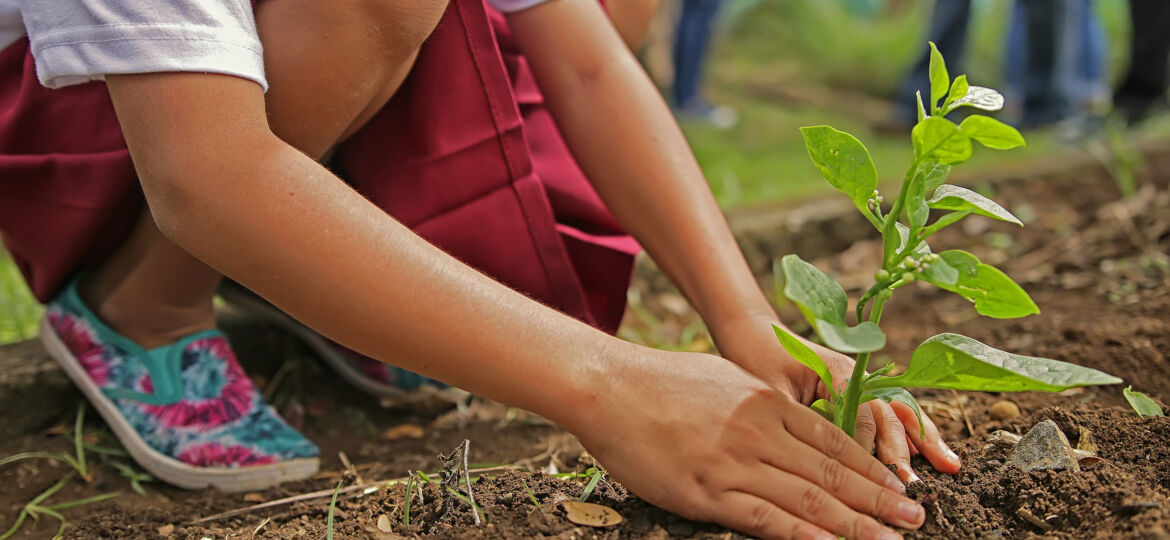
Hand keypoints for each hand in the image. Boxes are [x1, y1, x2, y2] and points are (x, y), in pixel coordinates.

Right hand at [570, 348, 924, 538]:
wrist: (609, 386)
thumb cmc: (660, 381)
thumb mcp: (724, 379)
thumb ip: (760, 404)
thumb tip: (786, 421)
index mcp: (767, 402)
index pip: (834, 441)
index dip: (871, 467)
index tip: (899, 485)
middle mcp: (761, 432)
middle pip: (833, 473)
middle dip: (879, 499)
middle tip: (916, 518)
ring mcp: (736, 463)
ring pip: (810, 500)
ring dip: (857, 524)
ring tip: (891, 539)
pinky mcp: (708, 492)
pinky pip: (767, 520)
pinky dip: (807, 538)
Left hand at [711, 314, 960, 483]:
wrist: (753, 332)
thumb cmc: (755, 359)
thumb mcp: (771, 390)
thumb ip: (799, 417)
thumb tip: (817, 457)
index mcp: (837, 371)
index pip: (862, 414)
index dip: (869, 448)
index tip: (875, 479)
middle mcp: (856, 375)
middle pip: (888, 414)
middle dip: (903, 450)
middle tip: (912, 485)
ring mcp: (861, 381)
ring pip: (899, 412)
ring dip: (924, 439)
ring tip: (950, 466)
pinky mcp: (858, 390)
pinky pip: (891, 411)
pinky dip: (913, 432)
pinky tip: (931, 452)